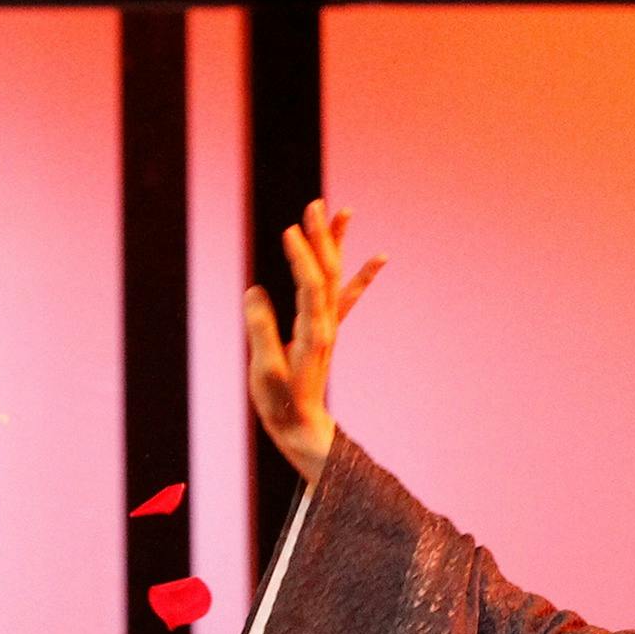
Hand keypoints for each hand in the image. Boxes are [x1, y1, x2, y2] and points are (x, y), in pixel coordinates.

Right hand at [242, 199, 383, 484]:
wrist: (302, 428)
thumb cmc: (280, 404)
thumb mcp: (265, 372)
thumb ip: (261, 332)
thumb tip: (254, 293)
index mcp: (312, 334)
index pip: (310, 287)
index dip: (302, 258)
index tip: (291, 232)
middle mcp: (325, 325)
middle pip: (327, 273)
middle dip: (321, 237)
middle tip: (315, 205)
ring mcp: (328, 325)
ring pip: (335, 277)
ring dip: (337, 244)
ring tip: (343, 211)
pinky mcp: (326, 330)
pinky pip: (346, 297)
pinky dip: (362, 275)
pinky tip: (381, 257)